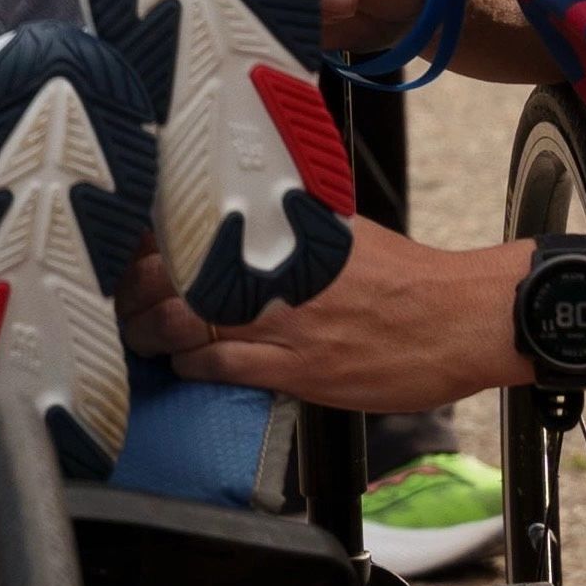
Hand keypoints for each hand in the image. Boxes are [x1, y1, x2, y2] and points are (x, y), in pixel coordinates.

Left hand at [117, 218, 524, 409]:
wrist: (460, 319)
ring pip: (186, 322)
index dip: (149, 241)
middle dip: (136, 292)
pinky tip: (186, 364)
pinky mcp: (298, 367)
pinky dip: (192, 365)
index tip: (131, 249)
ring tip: (144, 337)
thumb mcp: (344, 229)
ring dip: (153, 333)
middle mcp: (280, 266)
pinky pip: (220, 366)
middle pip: (174, 273)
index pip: (194, 223)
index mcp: (290, 225)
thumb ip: (294, 224)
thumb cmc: (408, 278)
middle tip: (124, 302)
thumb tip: (250, 218)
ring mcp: (285, 319)